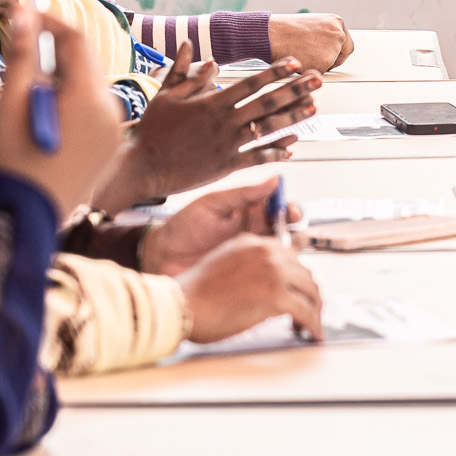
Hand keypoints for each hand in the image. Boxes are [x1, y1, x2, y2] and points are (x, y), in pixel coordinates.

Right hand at [0, 7, 123, 215]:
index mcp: (88, 98)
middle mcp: (111, 110)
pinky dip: (72, 102)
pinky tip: (46, 118)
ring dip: (62, 78)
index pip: (75, 41)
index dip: (49, 21)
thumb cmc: (13, 161)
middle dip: (55, 50)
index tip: (23, 12)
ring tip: (27, 97)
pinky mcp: (111, 145)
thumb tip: (24, 11)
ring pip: (89, 85)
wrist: (26, 218)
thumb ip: (22, 56)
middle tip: (21, 50)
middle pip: (85, 61)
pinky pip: (94, 109)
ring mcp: (115, 130)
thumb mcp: (12, 105)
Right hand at [94, 52, 320, 208]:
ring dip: (293, 117)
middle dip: (296, 89)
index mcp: (212, 102)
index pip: (251, 83)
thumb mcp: (166, 95)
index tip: (295, 64)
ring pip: (267, 129)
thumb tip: (193, 46)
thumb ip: (184, 71)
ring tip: (313, 108)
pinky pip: (257, 157)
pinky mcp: (227, 165)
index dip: (275, 72)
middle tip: (319, 81)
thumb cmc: (152, 129)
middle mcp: (225, 122)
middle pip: (267, 103)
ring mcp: (228, 145)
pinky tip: (291, 147)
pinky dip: (275, 152)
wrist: (143, 166)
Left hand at [140, 173, 300, 275]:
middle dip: (294, 230)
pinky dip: (278, 271)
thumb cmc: (182, 228)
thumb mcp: (211, 205)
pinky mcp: (247, 275)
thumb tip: (274, 180)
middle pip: (288, 229)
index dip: (289, 208)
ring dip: (289, 251)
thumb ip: (242, 194)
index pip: (279, 206)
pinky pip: (270, 272)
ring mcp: (251, 253)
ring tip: (281, 253)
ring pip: (284, 252)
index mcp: (248, 210)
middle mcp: (254, 231)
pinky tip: (273, 269)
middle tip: (286, 233)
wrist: (161, 258)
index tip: (288, 211)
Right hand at [174, 236, 323, 342]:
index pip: (290, 257)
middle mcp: (267, 252)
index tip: (300, 291)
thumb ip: (249, 267)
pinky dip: (313, 324)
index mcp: (253, 243)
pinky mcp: (276, 296)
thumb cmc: (195, 294)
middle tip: (308, 310)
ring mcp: (274, 272)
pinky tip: (313, 333)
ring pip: (310, 291)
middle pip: (304, 273)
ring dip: (314, 310)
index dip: (297, 277)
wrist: (182, 305)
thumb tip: (267, 285)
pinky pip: (306, 312)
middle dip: (308, 294)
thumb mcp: (226, 265)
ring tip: (310, 324)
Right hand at [267, 14, 352, 71]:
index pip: (346, 44)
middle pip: (342, 55)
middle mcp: (338, 34)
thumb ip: (326, 36)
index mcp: (336, 22)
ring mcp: (332, 49)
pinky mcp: (324, 63)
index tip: (330, 56)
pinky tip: (299, 60)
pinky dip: (309, 70)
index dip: (338, 53)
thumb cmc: (286, 30)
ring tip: (301, 54)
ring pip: (330, 65)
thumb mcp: (313, 26)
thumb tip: (332, 50)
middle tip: (314, 59)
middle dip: (330, 61)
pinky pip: (320, 73)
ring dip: (318, 65)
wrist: (271, 34)